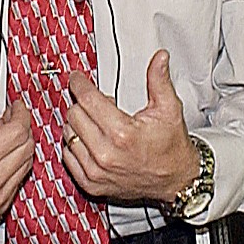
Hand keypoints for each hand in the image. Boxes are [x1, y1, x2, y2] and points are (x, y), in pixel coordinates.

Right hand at [0, 70, 34, 226]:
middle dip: (22, 128)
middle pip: (26, 147)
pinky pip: (19, 180)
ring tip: (6, 134)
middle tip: (10, 117)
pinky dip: (17, 164)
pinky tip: (4, 154)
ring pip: (27, 164)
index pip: (17, 133)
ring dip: (21, 146)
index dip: (20, 114)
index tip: (15, 107)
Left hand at [59, 52, 198, 204]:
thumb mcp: (169, 110)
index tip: (78, 79)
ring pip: (68, 135)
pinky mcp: (91, 184)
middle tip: (99, 104)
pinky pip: (67, 156)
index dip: (80, 84)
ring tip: (97, 123)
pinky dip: (75, 145)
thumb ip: (159, 81)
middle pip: (74, 115)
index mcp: (122, 134)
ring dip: (78, 124)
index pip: (87, 100)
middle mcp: (106, 155)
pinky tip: (91, 140)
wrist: (175, 181)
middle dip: (83, 103)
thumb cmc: (171, 147)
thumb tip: (159, 58)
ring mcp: (96, 172)